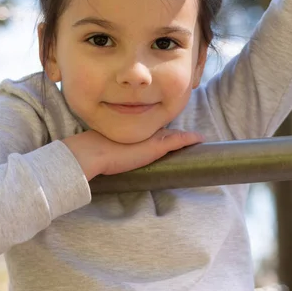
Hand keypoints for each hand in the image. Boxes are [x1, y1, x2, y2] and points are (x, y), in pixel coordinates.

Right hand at [62, 128, 203, 180]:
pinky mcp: (157, 147)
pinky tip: (200, 139)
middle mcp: (144, 131)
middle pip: (165, 131)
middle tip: (189, 136)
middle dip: (175, 134)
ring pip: (173, 135)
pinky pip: (179, 141)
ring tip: (197, 139)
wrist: (92, 152)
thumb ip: (111, 151)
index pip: (153, 130)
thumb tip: (106, 160)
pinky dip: (190, 139)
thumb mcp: (106, 149)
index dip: (162, 132)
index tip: (170, 134)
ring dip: (184, 137)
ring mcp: (151, 138)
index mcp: (133, 130)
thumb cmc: (94, 153)